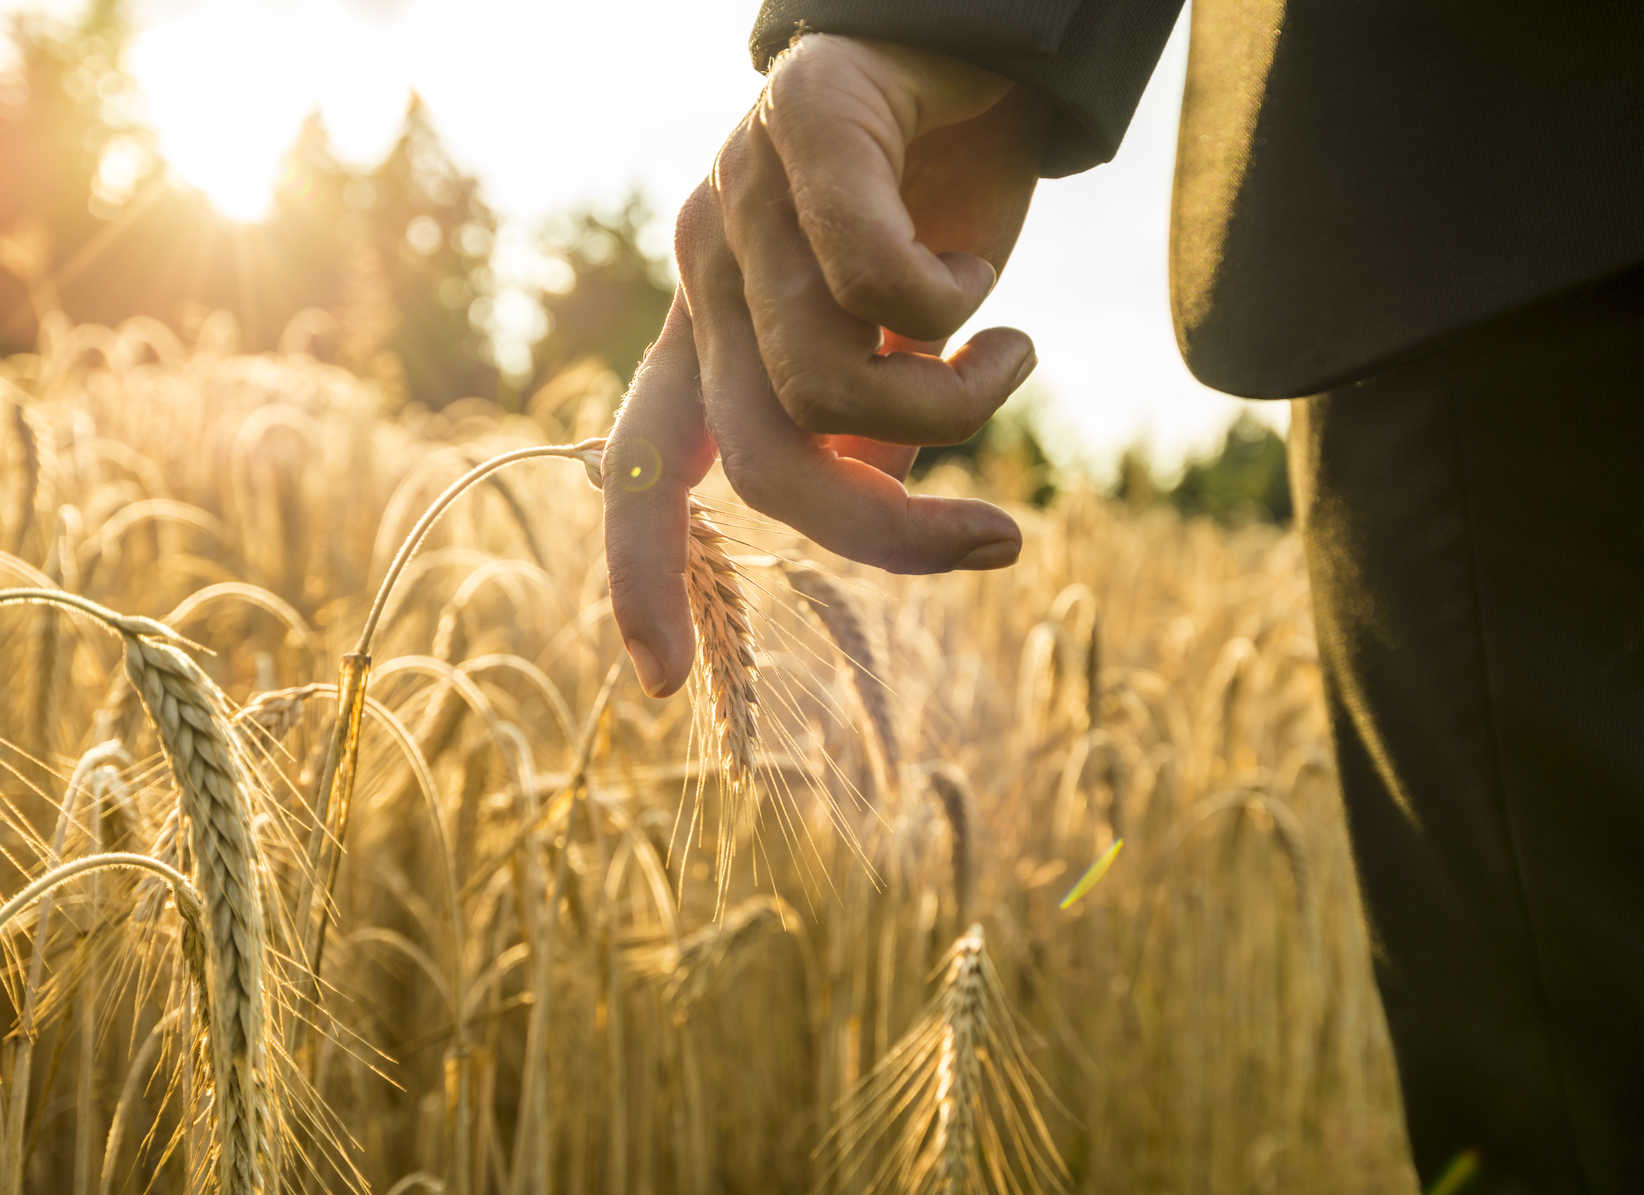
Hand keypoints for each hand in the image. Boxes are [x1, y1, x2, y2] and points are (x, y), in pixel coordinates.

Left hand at [604, 34, 1043, 695]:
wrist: (978, 39)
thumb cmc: (943, 194)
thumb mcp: (907, 336)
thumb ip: (872, 420)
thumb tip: (875, 495)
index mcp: (716, 324)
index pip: (649, 459)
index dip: (640, 569)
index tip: (661, 680)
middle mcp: (707, 265)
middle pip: (771, 457)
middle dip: (890, 535)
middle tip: (999, 543)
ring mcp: (742, 189)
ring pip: (831, 380)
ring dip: (957, 398)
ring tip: (1004, 343)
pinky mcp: (798, 118)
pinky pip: (878, 278)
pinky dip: (958, 302)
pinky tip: (984, 265)